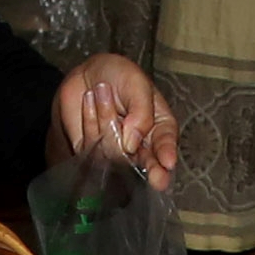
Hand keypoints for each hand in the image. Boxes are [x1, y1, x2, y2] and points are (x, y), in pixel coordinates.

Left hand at [57, 55, 177, 183]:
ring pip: (114, 152)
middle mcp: (141, 146)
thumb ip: (140, 112)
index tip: (168, 163)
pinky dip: (89, 120)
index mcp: (159, 129)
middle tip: (157, 178)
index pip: (166, 145)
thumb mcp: (136, 84)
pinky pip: (91, 148)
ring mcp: (118, 154)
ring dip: (106, 117)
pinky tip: (90, 102)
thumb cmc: (118, 76)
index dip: (167, 155)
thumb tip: (131, 144)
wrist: (87, 76)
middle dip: (153, 172)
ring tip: (102, 91)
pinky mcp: (94, 155)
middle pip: (148, 166)